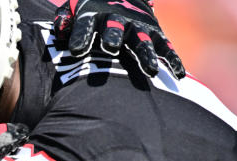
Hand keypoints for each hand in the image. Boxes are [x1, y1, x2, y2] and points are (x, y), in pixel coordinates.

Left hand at [53, 0, 184, 78]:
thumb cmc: (90, 11)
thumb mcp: (73, 8)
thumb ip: (64, 20)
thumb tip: (60, 31)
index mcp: (94, 14)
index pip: (85, 24)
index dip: (81, 35)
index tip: (76, 49)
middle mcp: (117, 20)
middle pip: (115, 29)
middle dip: (112, 37)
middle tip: (110, 48)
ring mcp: (139, 27)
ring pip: (142, 41)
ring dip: (146, 55)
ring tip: (150, 71)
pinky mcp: (155, 33)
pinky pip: (166, 47)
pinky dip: (173, 60)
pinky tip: (177, 75)